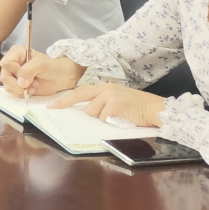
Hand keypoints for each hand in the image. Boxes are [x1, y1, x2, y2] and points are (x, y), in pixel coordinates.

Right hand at [0, 47, 81, 98]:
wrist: (62, 78)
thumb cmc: (53, 67)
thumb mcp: (42, 64)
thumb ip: (29, 70)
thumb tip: (20, 82)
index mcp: (16, 53)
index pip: (6, 63)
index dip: (15, 71)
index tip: (27, 73)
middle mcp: (12, 64)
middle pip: (4, 76)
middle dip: (17, 84)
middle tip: (30, 84)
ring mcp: (14, 76)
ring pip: (7, 86)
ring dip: (21, 89)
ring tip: (34, 85)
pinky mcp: (17, 87)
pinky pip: (13, 93)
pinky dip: (23, 94)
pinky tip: (32, 90)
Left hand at [50, 83, 165, 127]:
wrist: (155, 109)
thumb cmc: (137, 109)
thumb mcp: (117, 101)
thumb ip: (102, 103)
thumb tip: (86, 113)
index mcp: (105, 88)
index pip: (81, 91)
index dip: (66, 99)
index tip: (53, 105)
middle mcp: (106, 89)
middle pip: (79, 95)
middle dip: (65, 102)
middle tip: (54, 108)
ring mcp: (110, 95)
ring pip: (92, 111)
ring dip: (101, 118)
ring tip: (116, 117)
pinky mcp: (115, 104)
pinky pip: (103, 117)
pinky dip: (111, 121)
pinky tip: (121, 118)